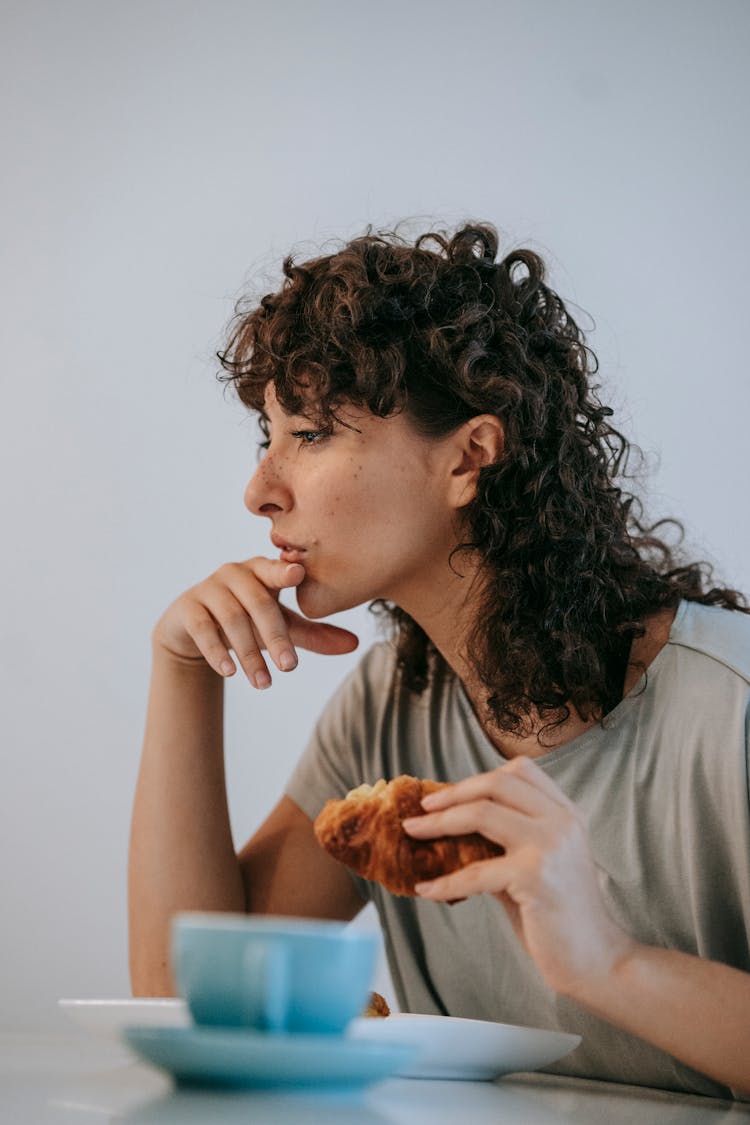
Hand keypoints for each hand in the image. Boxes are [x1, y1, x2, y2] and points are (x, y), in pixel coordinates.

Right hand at [153, 557, 358, 688]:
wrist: (193, 632)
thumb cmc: (247, 621)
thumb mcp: (281, 626)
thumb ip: (315, 634)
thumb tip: (356, 645)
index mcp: (262, 570)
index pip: (275, 568)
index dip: (285, 570)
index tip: (298, 575)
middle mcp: (235, 573)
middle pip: (259, 603)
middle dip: (276, 637)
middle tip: (290, 668)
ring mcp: (209, 588)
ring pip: (232, 619)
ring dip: (250, 654)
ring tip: (264, 683)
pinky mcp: (188, 607)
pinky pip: (203, 628)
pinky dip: (217, 652)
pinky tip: (230, 672)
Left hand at [402, 756, 634, 996]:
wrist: (597, 960)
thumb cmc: (561, 916)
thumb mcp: (537, 865)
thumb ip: (504, 843)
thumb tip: (453, 832)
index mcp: (566, 812)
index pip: (520, 770)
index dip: (478, 778)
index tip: (448, 794)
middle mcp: (562, 821)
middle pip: (497, 783)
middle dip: (452, 793)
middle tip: (423, 808)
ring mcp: (550, 845)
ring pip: (482, 813)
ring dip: (439, 823)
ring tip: (413, 833)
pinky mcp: (535, 876)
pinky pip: (475, 871)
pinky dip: (445, 881)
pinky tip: (425, 889)